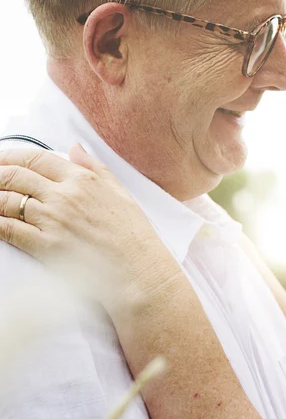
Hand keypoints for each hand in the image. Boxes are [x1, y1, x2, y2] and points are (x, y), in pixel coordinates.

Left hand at [0, 145, 180, 315]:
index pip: (34, 158)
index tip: (0, 161)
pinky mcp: (45, 245)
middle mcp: (64, 196)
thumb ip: (95, 168)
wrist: (139, 270)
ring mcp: (53, 220)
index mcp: (82, 180)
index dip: (9, 157)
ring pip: (6, 201)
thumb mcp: (121, 193)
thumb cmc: (133, 235)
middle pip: (14, 176)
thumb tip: (75, 148)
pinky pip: (8, 229)